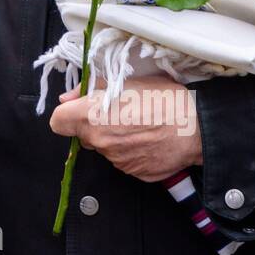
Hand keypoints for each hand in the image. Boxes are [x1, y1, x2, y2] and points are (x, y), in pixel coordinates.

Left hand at [48, 74, 202, 181]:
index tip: (78, 110)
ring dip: (114, 139)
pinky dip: (131, 151)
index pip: (58, 122)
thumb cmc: (163, 99)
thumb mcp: (126, 82)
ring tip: (139, 125)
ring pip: (105, 148)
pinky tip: (148, 139)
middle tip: (118, 113)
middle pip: (83, 136)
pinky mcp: (133, 172)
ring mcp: (117, 160)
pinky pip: (123, 160)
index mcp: (92, 117)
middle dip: (94, 126)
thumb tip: (68, 97)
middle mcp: (100, 142)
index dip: (67, 115)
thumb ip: (89, 89)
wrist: (197, 127)